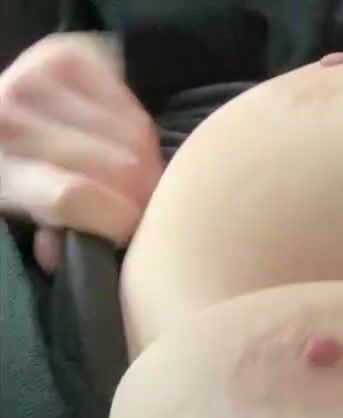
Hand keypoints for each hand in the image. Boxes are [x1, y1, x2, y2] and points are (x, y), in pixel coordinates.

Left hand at [0, 33, 161, 271]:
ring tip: (133, 175)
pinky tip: (123, 140)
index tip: (131, 233)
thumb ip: (50, 237)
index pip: (73, 195)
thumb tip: (70, 253)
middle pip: (118, 167)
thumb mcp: (17, 216)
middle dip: (142, 195)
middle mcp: (10, 114)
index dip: (118, 220)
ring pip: (136, 137)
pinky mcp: (68, 56)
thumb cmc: (11, 177)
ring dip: (146, 164)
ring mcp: (37, 77)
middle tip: (139, 205)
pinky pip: (134, 108)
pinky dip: (140, 131)